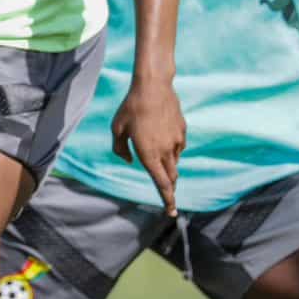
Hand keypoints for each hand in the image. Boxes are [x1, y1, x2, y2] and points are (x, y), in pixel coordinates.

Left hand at [110, 76, 185, 216]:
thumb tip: (130, 159)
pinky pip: (178, 146)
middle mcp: (165, 151)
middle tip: (168, 196)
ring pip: (175, 161)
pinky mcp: (182, 130)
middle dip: (170, 188)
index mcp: (149, 154)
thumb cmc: (131, 107)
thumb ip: (120, 149)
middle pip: (171, 178)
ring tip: (157, 155)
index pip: (161, 184)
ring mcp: (176, 140)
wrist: (153, 86)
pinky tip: (163, 138)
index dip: (167, 200)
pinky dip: (172, 149)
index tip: (171, 212)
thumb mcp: (117, 128)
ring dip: (168, 166)